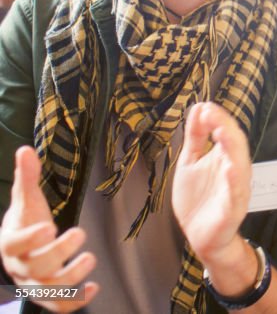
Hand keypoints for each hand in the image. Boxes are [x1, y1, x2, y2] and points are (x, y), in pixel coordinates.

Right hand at [0, 147, 98, 310]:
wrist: (24, 247)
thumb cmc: (27, 221)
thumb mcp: (26, 199)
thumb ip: (26, 177)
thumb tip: (24, 150)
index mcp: (10, 244)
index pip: (14, 245)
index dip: (30, 239)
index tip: (50, 226)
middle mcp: (20, 268)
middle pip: (35, 268)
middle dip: (59, 253)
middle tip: (80, 233)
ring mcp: (33, 284)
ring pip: (48, 292)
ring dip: (71, 280)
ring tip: (91, 258)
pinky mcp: (49, 296)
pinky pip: (59, 306)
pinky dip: (76, 302)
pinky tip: (94, 287)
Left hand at [172, 103, 250, 267]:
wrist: (200, 237)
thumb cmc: (198, 198)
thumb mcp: (190, 162)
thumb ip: (196, 137)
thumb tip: (198, 108)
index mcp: (225, 157)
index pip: (226, 132)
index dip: (217, 118)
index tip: (203, 106)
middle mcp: (234, 170)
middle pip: (235, 144)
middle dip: (225, 127)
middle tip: (211, 113)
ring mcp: (235, 189)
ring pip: (240, 165)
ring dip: (232, 148)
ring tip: (223, 132)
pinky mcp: (233, 209)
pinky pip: (237, 194)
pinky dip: (235, 181)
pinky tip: (231, 169)